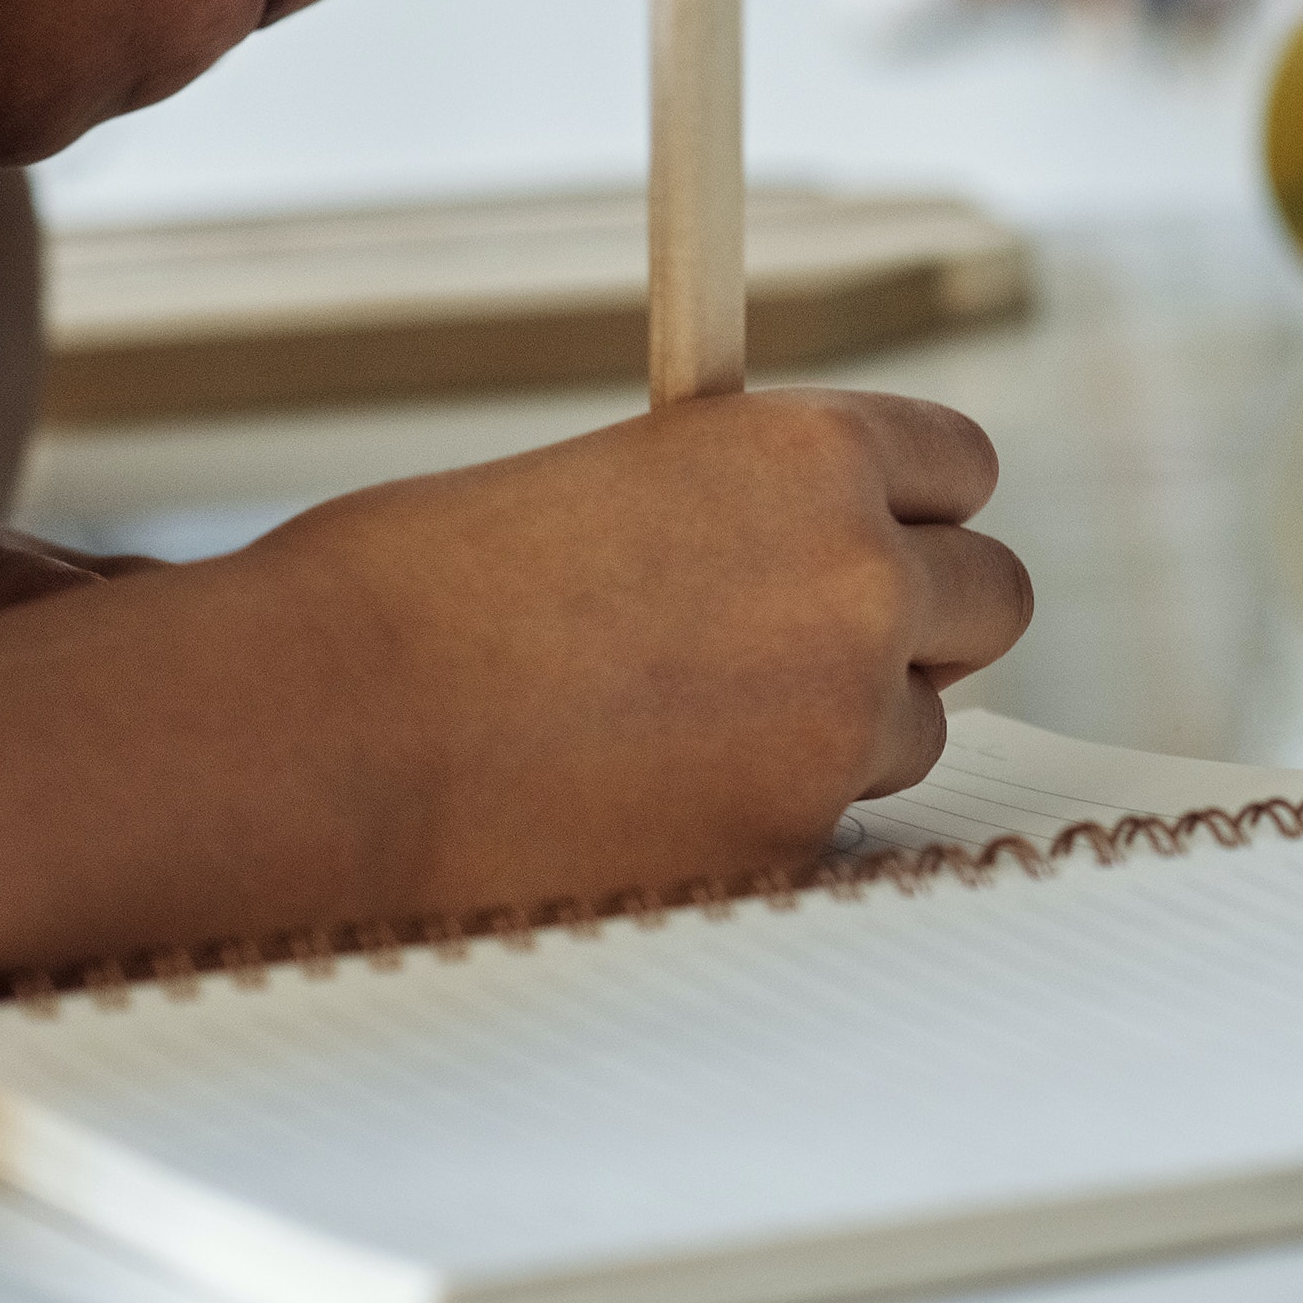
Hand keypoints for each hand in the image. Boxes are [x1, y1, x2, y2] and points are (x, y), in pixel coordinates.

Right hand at [222, 388, 1027, 907]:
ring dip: (836, 733)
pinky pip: (827, 832)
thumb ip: (737, 506)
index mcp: (809, 453)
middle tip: (818, 643)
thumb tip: (808, 541)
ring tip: (674, 732)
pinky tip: (642, 806)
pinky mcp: (789, 850)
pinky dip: (763, 824)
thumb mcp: (607, 484)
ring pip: (915, 731)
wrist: (310, 734)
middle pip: (992, 600)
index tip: (882, 529)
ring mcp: (835, 728)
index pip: (962, 466)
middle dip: (921, 620)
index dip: (912, 503)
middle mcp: (856, 581)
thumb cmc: (407, 592)